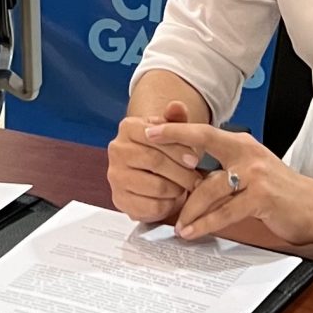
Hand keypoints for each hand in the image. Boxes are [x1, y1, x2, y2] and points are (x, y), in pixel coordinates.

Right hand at [107, 98, 198, 224]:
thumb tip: (178, 105)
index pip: (155, 137)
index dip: (178, 149)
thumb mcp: (171, 132)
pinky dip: (167, 205)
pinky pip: (151, 207)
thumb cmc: (164, 150)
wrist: (149, 174)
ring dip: (176, 189)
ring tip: (184, 187)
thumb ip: (176, 118)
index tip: (195, 159)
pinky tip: (171, 199)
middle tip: (197, 179)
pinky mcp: (120, 200)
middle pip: (155, 161)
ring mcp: (115, 176)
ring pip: (155, 186)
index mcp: (128, 127)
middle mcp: (116, 150)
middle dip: (181, 172)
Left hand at [144, 120, 312, 245]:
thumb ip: (225, 170)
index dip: (177, 129)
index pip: (204, 132)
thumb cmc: (281, 193)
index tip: (151, 128)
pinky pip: (226, 212)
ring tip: (177, 225)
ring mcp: (256, 174)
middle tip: (148, 145)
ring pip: (210, 187)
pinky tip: (193, 231)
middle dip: (174, 141)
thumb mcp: (252, 173)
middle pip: (205, 141)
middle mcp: (248, 153)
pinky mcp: (262, 197)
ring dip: (189, 208)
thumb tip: (190, 176)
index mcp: (242, 144)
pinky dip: (206, 224)